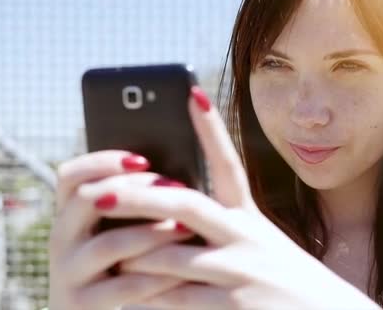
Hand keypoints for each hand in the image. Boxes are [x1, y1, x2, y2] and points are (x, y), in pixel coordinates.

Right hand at [49, 150, 197, 309]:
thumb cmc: (118, 268)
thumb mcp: (113, 233)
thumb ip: (128, 208)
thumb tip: (173, 178)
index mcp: (67, 217)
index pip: (69, 176)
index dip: (103, 161)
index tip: (143, 160)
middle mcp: (60, 240)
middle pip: (87, 200)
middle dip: (136, 192)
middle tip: (177, 190)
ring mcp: (68, 273)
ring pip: (110, 243)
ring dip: (153, 233)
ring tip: (185, 228)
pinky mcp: (81, 304)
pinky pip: (124, 286)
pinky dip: (157, 276)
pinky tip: (183, 271)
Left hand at [71, 86, 380, 308]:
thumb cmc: (283, 278)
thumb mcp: (259, 242)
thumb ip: (221, 228)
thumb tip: (171, 209)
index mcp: (248, 217)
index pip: (228, 164)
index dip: (211, 129)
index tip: (192, 94)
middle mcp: (244, 235)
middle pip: (184, 205)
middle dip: (138, 197)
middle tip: (100, 193)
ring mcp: (239, 270)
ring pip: (169, 256)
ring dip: (134, 254)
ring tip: (106, 251)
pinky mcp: (234, 305)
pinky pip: (177, 299)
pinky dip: (149, 298)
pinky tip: (128, 296)